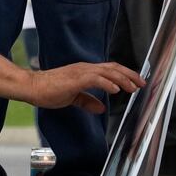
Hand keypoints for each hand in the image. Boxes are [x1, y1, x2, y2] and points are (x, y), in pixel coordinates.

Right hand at [28, 62, 145, 112]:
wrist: (32, 87)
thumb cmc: (48, 90)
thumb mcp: (72, 97)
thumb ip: (87, 101)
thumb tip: (101, 108)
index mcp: (85, 72)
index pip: (109, 69)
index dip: (124, 75)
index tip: (136, 83)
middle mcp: (85, 68)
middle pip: (113, 68)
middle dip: (130, 75)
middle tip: (142, 83)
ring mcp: (80, 72)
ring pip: (107, 72)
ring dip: (123, 79)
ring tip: (133, 87)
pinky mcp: (75, 78)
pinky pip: (95, 79)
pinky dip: (108, 83)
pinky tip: (116, 89)